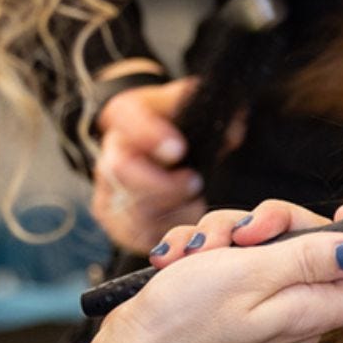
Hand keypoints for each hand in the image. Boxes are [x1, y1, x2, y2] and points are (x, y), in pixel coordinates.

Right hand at [71, 201, 342, 342]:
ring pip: (269, 242)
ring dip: (227, 231)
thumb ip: (309, 258)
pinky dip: (207, 248)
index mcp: (311, 311)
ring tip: (196, 251)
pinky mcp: (234, 298)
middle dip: (276, 222)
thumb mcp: (249, 274)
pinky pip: (236, 256)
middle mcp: (296, 310)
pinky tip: (181, 259)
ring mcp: (264, 304)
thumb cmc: (182, 320)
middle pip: (318, 245)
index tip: (340, 213)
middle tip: (242, 230)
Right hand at [91, 77, 206, 253]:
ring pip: (130, 209)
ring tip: (197, 205)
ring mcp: (108, 190)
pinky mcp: (117, 221)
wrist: (160, 154)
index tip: (179, 149)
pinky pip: (137, 234)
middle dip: (163, 183)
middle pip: (122, 171)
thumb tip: (234, 132)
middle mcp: (109, 152)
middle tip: (195, 183)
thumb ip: (214, 114)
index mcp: (125, 115)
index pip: (126, 118)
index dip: (149, 136)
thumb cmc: (179, 126)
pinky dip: (166, 233)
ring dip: (170, 212)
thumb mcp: (194, 108)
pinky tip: (187, 222)